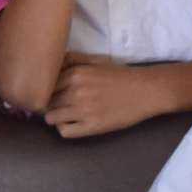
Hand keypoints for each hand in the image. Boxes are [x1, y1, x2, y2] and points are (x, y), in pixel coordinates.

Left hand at [45, 57, 169, 139]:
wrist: (145, 90)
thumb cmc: (120, 75)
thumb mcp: (96, 61)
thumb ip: (72, 60)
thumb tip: (51, 63)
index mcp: (75, 74)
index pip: (46, 86)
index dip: (47, 91)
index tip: (53, 94)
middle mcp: (76, 91)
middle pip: (47, 102)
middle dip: (51, 105)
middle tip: (61, 106)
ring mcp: (83, 110)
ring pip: (51, 118)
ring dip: (56, 118)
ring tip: (67, 116)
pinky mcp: (93, 126)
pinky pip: (65, 132)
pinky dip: (65, 129)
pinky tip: (74, 124)